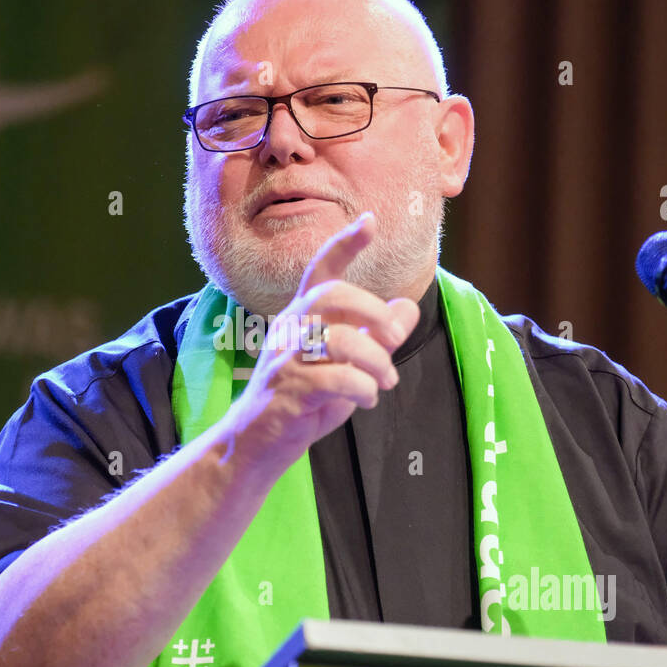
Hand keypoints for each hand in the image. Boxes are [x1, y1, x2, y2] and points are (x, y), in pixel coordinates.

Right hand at [221, 211, 421, 472]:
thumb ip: (377, 339)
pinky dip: (363, 390)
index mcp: (302, 317)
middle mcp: (290, 328)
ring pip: (341, 339)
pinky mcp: (287, 389)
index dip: (345, 244)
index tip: (370, 221)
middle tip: (394, 339)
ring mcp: (285, 357)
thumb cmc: (303, 403)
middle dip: (374, 312)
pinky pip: (337, 378)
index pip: (322, 270)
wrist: (256, 446)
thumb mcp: (348, 367)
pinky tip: (365, 400)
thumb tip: (409, 306)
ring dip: (376, 362)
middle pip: (333, 295)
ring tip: (384, 383)